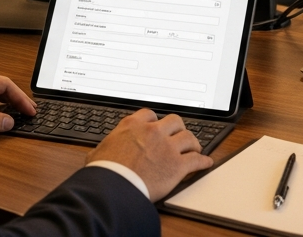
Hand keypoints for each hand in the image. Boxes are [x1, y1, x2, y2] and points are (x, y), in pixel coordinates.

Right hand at [87, 109, 212, 200]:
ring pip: (189, 137)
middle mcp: (152, 132)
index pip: (150, 114)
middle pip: (174, 121)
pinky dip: (203, 161)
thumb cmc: (105, 172)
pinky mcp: (178, 165)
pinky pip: (197, 160)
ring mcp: (167, 147)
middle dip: (178, 129)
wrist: (115, 188)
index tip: (157, 126)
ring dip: (193, 143)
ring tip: (194, 148)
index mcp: (133, 126)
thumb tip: (96, 154)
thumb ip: (105, 148)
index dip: (156, 121)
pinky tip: (206, 163)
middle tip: (178, 136)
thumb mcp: (99, 153)